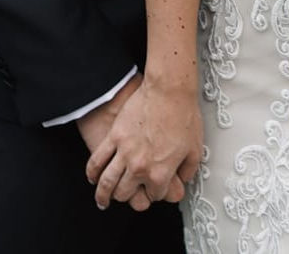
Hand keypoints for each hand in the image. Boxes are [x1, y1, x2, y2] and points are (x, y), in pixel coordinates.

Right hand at [85, 80, 201, 211]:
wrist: (169, 89)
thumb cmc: (183, 114)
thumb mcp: (196, 148)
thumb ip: (188, 170)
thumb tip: (183, 179)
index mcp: (160, 172)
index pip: (154, 195)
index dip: (156, 193)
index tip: (155, 189)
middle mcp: (140, 167)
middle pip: (126, 193)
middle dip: (128, 197)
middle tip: (127, 194)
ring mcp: (124, 152)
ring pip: (107, 183)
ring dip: (103, 195)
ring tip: (103, 200)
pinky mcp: (114, 136)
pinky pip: (97, 160)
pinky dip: (92, 173)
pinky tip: (93, 178)